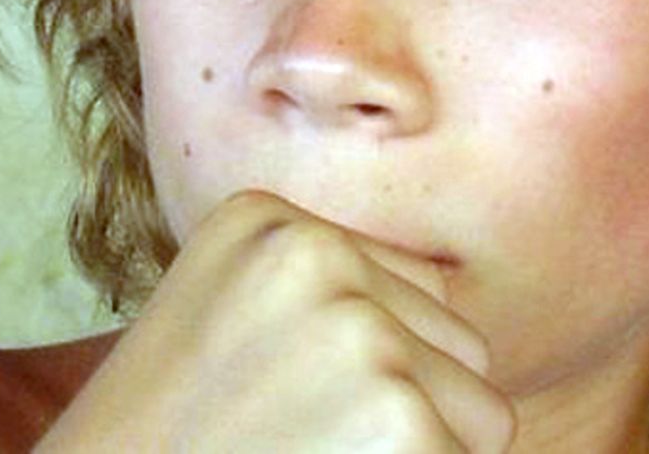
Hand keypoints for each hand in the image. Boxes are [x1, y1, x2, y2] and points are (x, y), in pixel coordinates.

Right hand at [36, 190, 514, 451]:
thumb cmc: (169, 433)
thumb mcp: (227, 309)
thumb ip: (321, 285)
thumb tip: (445, 296)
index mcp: (266, 218)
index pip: (412, 286)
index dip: (378, 362)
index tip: (294, 391)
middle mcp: (315, 253)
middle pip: (454, 336)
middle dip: (412, 396)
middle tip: (305, 429)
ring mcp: (358, 327)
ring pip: (478, 404)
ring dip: (422, 442)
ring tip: (317, 450)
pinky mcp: (399, 413)